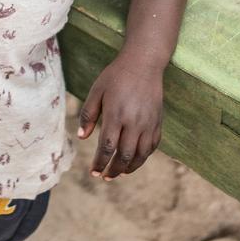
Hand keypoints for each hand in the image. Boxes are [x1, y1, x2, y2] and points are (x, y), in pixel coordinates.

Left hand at [77, 53, 164, 178]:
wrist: (144, 63)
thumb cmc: (116, 76)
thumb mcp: (96, 91)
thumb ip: (88, 114)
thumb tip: (82, 137)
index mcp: (116, 115)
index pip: (107, 147)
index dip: (100, 163)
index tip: (94, 172)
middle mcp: (134, 122)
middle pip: (124, 156)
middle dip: (114, 170)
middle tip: (105, 177)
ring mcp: (148, 123)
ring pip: (141, 155)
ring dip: (130, 168)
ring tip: (119, 173)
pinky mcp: (158, 121)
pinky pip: (152, 146)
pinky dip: (144, 157)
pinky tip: (135, 160)